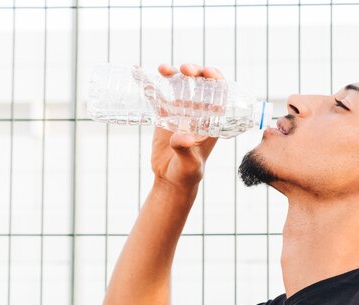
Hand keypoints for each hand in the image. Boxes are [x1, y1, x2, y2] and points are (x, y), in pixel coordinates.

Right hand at [151, 64, 224, 193]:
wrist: (171, 179)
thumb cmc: (188, 173)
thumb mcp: (190, 162)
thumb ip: (186, 149)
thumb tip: (183, 138)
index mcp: (212, 121)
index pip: (220, 94)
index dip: (216, 79)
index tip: (207, 72)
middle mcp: (199, 112)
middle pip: (200, 84)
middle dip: (194, 72)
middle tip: (186, 70)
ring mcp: (181, 112)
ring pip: (179, 85)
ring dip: (172, 73)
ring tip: (162, 69)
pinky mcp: (164, 115)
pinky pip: (157, 95)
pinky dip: (148, 83)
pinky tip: (137, 72)